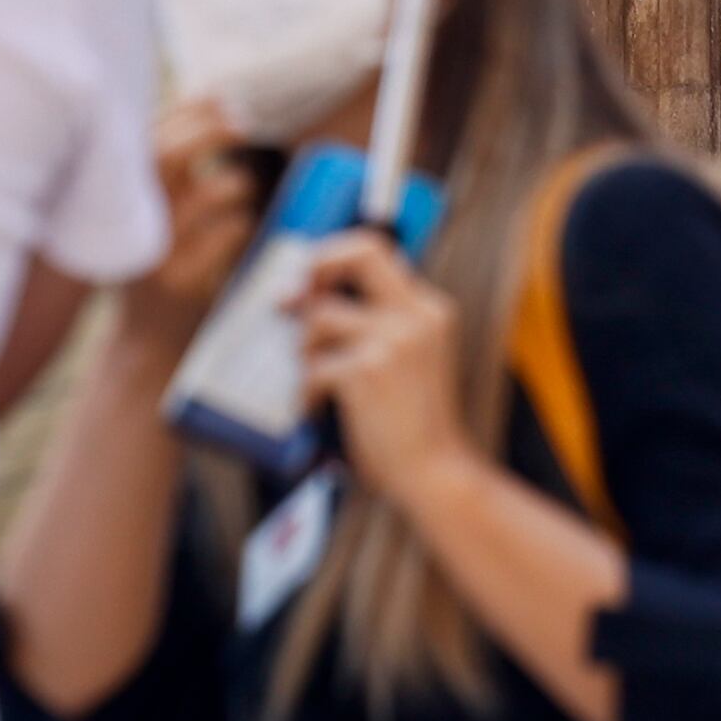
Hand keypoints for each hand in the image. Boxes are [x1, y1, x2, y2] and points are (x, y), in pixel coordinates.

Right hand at [127, 97, 271, 350]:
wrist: (142, 344)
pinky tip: (242, 229)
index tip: (220, 98)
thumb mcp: (146, 218)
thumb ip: (165, 175)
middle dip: (210, 130)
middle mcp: (128, 223)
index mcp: (117, 202)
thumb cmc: (154, 267)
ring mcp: (155, 253)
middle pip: (168, 157)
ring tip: (242, 193)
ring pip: (212, 192)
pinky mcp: (183, 282)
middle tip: (242, 123)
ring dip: (238, 183)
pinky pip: (230, 233)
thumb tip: (211, 110)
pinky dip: (244, 223)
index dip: (186, 112)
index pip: (147, 139)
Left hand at [294, 232, 471, 505]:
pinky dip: (305, 392)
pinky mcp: (368, 371)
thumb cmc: (413, 421)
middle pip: (357, 254)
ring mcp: (394, 340)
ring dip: (305, 352)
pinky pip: (313, 367)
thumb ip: (380, 322)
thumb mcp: (411, 358)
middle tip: (288, 300)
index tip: (310, 277)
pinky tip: (313, 410)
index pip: (378, 249)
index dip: (335, 253)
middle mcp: (417, 315)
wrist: (433, 470)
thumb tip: (314, 294)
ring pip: (320, 318)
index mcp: (430, 309)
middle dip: (315, 269)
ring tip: (313, 382)